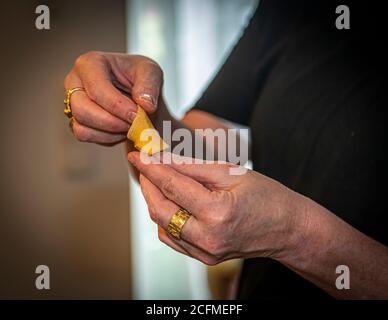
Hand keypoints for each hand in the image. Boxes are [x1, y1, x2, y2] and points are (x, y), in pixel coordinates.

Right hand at [64, 52, 162, 144]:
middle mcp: (74, 82)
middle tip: (134, 124)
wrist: (138, 92)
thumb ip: (149, 85)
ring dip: (110, 133)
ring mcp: (72, 103)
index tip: (137, 115)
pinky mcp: (76, 121)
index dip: (118, 107)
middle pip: (82, 110)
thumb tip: (145, 105)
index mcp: (90, 63)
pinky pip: (86, 136)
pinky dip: (107, 138)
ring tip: (130, 126)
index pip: (97, 90)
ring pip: (81, 127)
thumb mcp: (151, 72)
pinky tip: (122, 130)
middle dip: (112, 123)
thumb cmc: (141, 77)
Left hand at [127, 152, 306, 264]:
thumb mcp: (230, 173)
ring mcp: (205, 253)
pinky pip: (172, 238)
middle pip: (160, 209)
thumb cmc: (267, 197)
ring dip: (154, 200)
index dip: (151, 167)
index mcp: (217, 213)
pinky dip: (165, 218)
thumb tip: (163, 158)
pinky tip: (170, 202)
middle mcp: (207, 238)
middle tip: (144, 164)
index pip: (172, 186)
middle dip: (148, 183)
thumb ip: (192, 167)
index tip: (136, 154)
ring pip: (162, 225)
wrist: (287, 229)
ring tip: (157, 180)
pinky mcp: (204, 258)